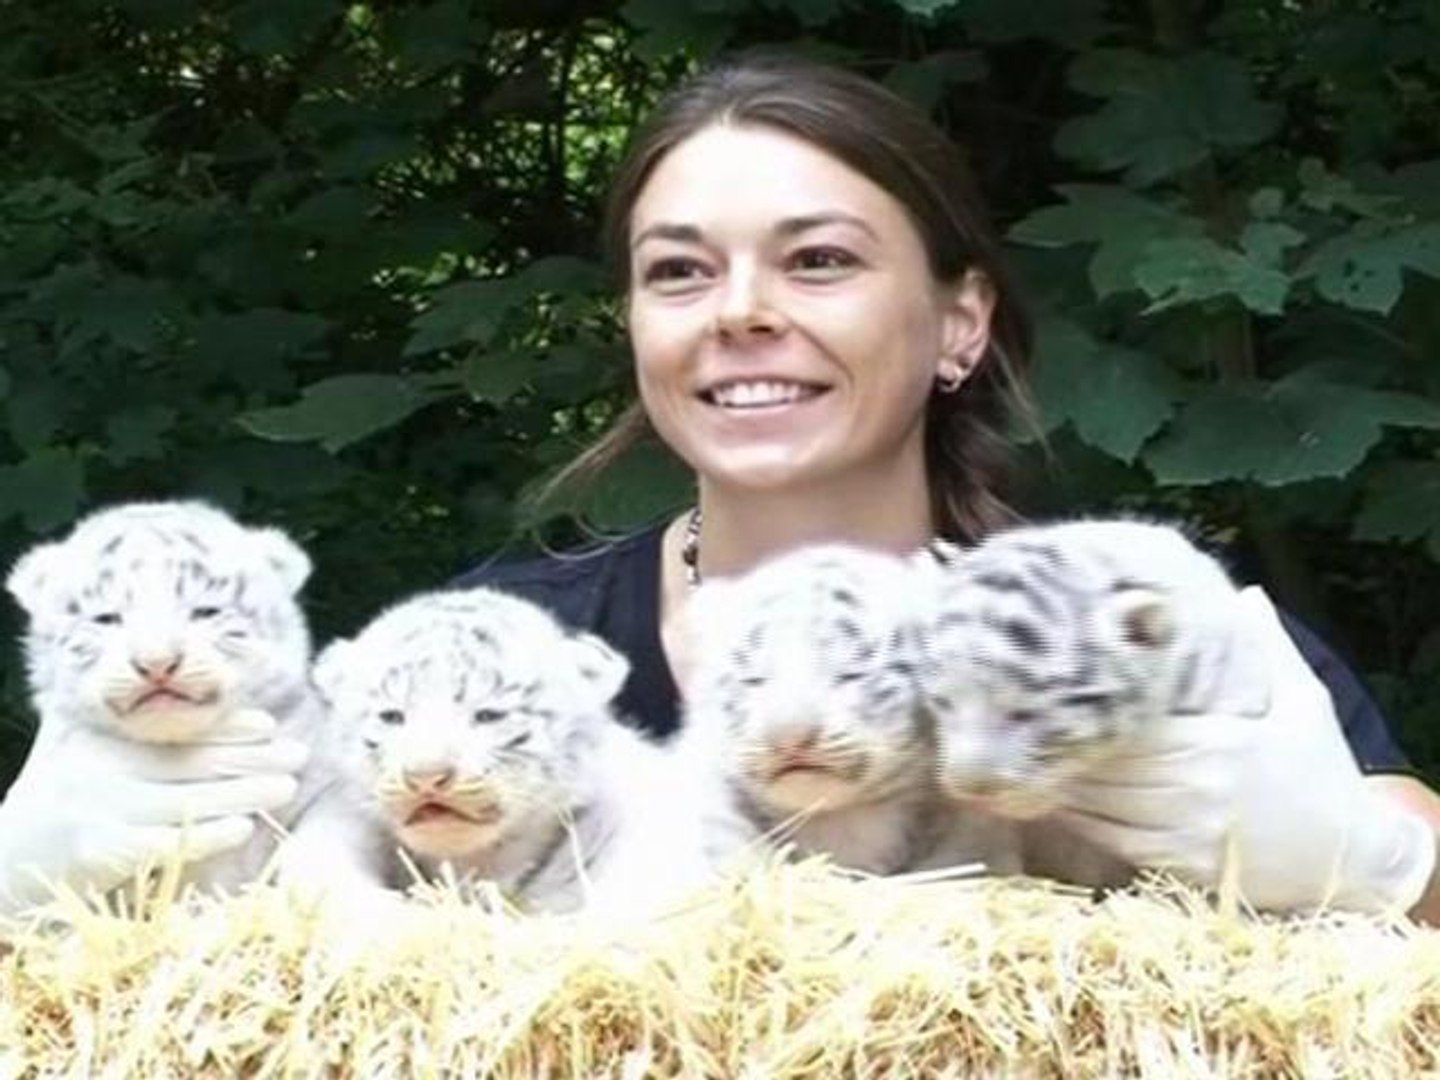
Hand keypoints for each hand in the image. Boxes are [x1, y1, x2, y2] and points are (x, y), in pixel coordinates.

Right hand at [0, 708, 306, 911]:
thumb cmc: (45, 813)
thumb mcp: (68, 756)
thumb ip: (111, 727)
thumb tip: (161, 690)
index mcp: (99, 744)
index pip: (175, 733)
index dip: (226, 728)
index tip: (270, 726)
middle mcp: (99, 771)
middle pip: (189, 762)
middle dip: (250, 757)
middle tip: (300, 754)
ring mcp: (98, 811)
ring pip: (185, 799)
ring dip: (242, 793)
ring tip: (287, 786)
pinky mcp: (97, 853)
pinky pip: (164, 842)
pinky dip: (206, 834)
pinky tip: (242, 827)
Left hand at [1055, 587, 1435, 915]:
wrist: (1352, 858)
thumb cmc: (1321, 770)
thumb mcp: (1303, 701)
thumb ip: (1268, 647)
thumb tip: (1245, 593)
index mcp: (1220, 742)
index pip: (1135, 722)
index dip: (1091, 707)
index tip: (1052, 684)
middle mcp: (1198, 789)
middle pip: (1106, 762)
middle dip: (1063, 740)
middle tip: (1016, 716)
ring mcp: (1185, 832)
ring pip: (1098, 804)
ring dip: (1059, 778)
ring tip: (1021, 750)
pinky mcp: (1177, 866)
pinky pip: (1109, 839)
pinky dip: (1075, 817)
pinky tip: (1049, 793)